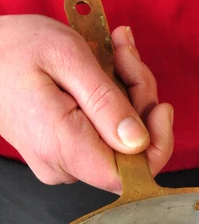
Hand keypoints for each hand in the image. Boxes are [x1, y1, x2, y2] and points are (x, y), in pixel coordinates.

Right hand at [0, 16, 173, 192]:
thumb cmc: (14, 48)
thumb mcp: (67, 58)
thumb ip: (106, 103)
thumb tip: (139, 142)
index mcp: (64, 147)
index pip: (130, 176)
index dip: (156, 146)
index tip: (159, 107)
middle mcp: (64, 166)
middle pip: (130, 152)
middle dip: (140, 102)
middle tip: (127, 56)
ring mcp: (63, 162)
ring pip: (120, 141)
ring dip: (128, 95)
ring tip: (116, 52)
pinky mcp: (64, 153)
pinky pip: (103, 135)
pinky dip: (113, 102)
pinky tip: (107, 68)